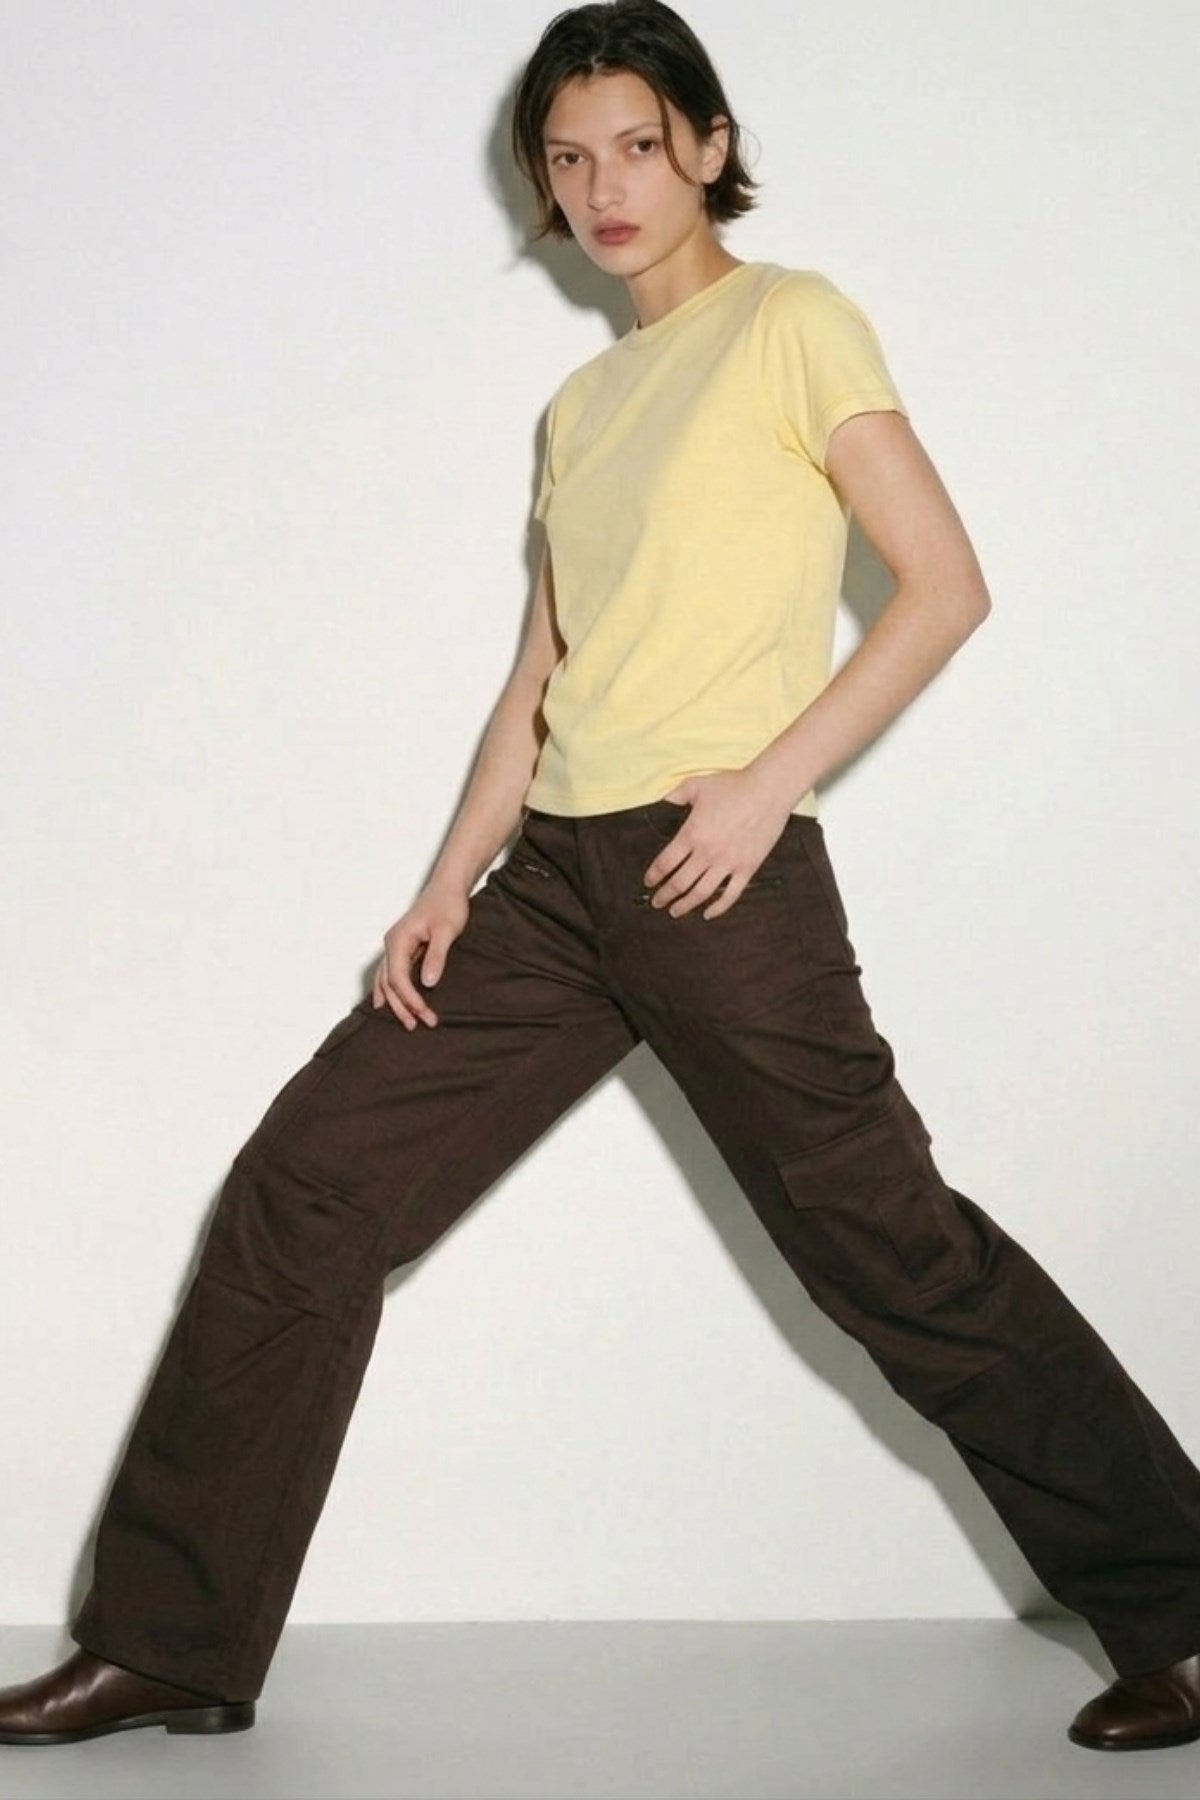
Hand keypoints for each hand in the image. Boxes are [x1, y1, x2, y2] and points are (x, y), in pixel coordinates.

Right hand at [371, 878, 470, 1027]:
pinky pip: (391, 974)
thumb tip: (428, 983)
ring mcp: (396, 946)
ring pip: (387, 980)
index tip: (424, 1013)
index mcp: (399, 940)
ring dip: (396, 1002)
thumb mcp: (446, 930)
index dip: (409, 998)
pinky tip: (389, 1003)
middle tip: (417, 1025)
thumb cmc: (448, 905)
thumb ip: (436, 956)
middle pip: (389, 983)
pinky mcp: (404, 948)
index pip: (398, 978)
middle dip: (402, 1006)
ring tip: (408, 1022)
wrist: (449, 888)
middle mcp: (392, 944)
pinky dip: (391, 991)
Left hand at [643, 770, 794, 919]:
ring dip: (685, 905)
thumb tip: (660, 804)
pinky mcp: (747, 868)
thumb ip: (674, 796)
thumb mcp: (696, 785)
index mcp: (692, 834)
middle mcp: (708, 853)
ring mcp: (729, 863)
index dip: (654, 876)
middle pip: (680, 883)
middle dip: (664, 895)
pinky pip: (730, 895)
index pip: (665, 863)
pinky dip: (718, 908)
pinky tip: (708, 914)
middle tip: (657, 902)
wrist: (768, 790)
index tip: (649, 882)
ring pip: (701, 893)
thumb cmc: (733, 785)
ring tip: (675, 911)